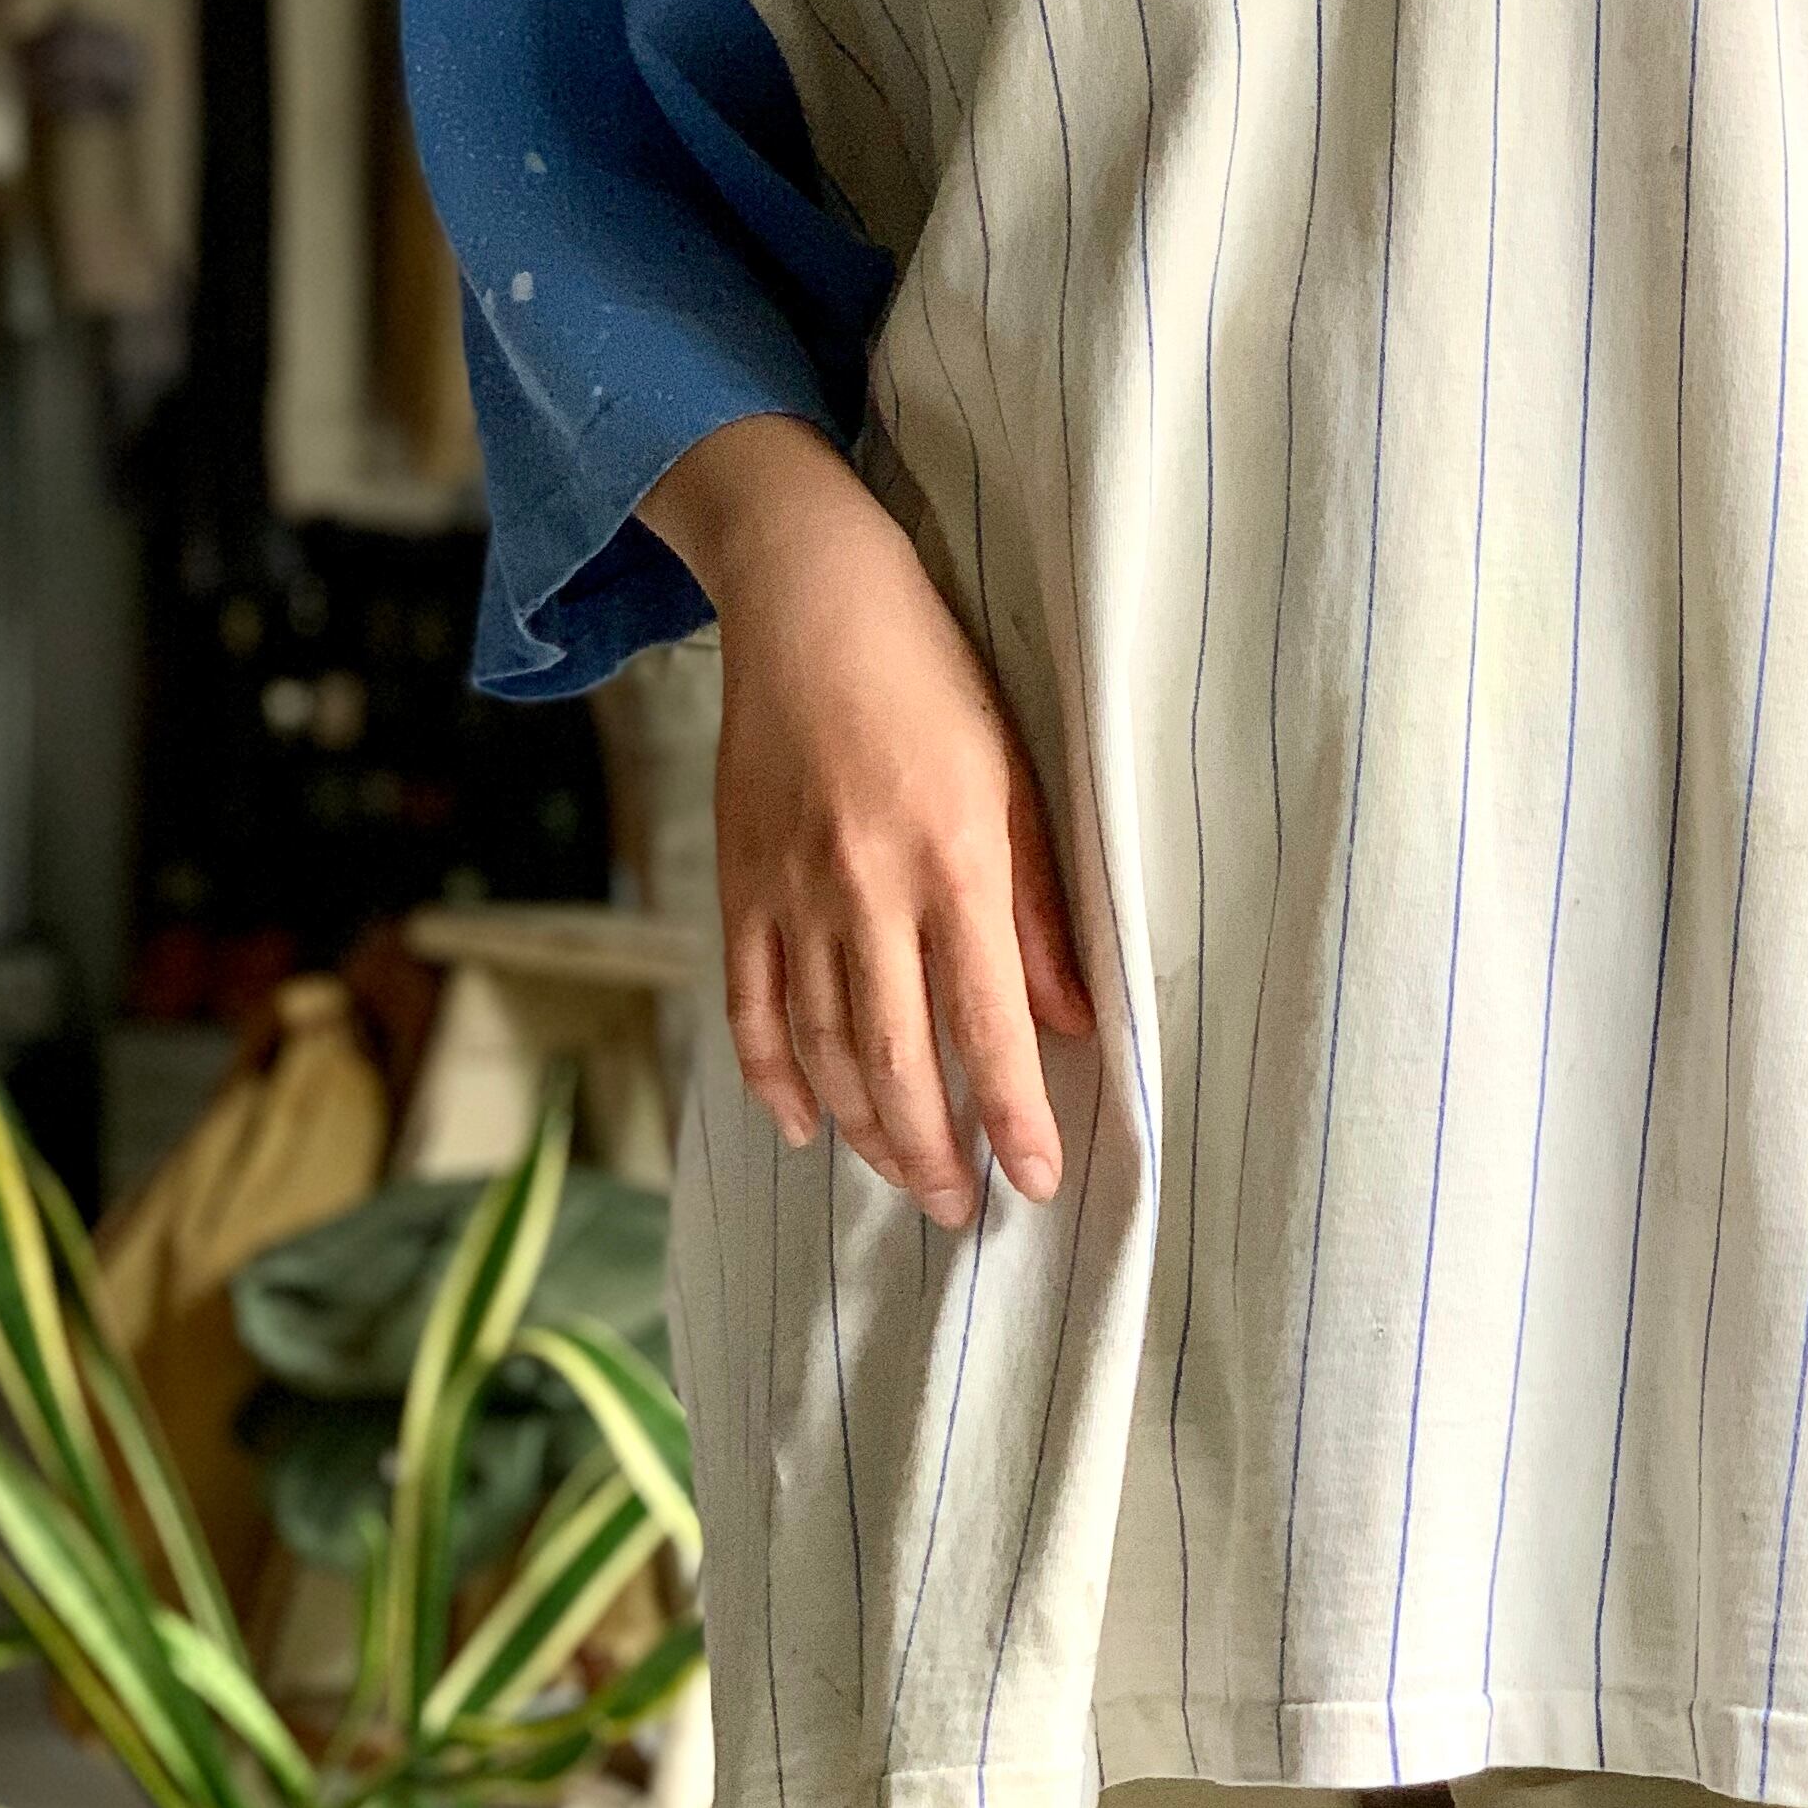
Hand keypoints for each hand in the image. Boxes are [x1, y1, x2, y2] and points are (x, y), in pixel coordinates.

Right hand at [640, 415, 1091, 1222]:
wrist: (809, 599)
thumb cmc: (934, 679)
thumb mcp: (1017, 778)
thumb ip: (1043, 908)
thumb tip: (1069, 1019)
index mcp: (952, 861)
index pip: (990, 1024)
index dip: (1013, 1115)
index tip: (1038, 1180)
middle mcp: (866, 890)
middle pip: (896, 1060)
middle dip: (932, 1152)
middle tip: (961, 1209)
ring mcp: (791, 892)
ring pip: (823, 1048)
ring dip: (865, 1129)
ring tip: (904, 1176)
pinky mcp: (738, 882)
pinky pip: (751, 1005)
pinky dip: (774, 1076)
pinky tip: (806, 1125)